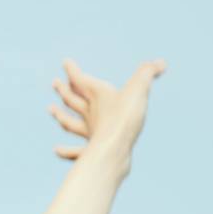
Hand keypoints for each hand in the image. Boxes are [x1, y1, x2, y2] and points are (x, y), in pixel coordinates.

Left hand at [48, 56, 168, 173]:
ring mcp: (89, 133)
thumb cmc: (124, 118)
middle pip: (73, 100)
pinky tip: (57, 150)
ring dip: (61, 115)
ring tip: (51, 110)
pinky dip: (66, 151)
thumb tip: (161, 62)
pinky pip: (76, 151)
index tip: (65, 62)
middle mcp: (90, 114)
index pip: (80, 79)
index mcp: (97, 96)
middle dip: (64, 90)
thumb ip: (148, 73)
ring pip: (71, 123)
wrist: (115, 149)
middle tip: (55, 83)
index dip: (72, 71)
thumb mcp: (139, 89)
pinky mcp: (92, 151)